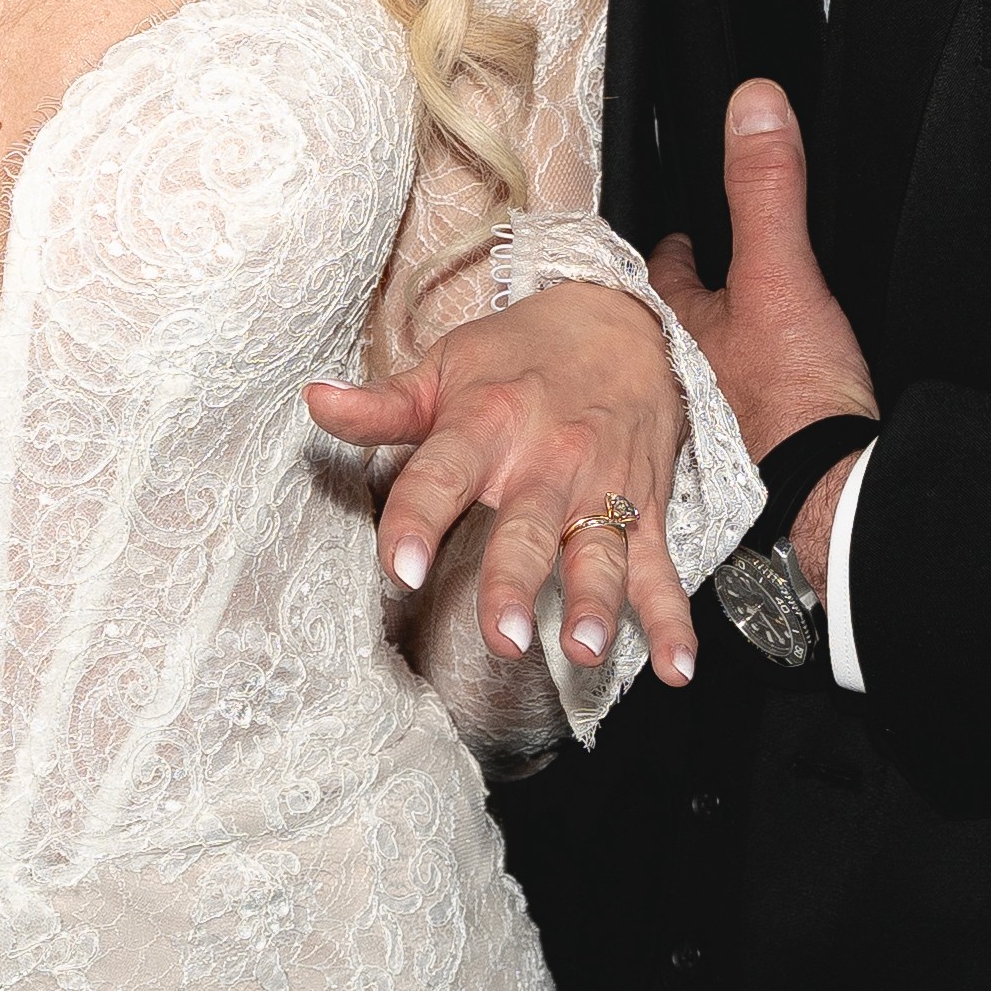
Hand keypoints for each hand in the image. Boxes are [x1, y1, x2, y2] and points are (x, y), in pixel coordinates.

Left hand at [304, 277, 699, 687]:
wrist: (623, 322)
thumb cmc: (519, 356)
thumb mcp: (446, 368)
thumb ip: (382, 405)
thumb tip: (314, 401)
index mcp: (487, 424)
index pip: (442, 475)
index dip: (417, 520)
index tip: (399, 569)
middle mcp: (547, 460)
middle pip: (528, 528)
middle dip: (515, 582)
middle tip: (502, 637)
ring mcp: (602, 489)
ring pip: (599, 553)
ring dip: (596, 603)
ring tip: (584, 651)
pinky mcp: (644, 511)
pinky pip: (659, 571)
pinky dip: (673, 621)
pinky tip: (677, 668)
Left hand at [644, 77, 880, 501]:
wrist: (833, 489)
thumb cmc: (793, 399)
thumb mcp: (780, 274)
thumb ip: (766, 189)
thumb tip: (752, 104)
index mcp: (677, 329)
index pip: (666, 271)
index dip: (678, 245)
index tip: (683, 231)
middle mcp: (686, 374)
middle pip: (685, 321)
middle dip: (695, 299)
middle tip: (704, 275)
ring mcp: (719, 413)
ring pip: (714, 363)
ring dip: (724, 346)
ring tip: (737, 329)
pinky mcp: (761, 443)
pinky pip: (752, 398)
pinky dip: (761, 385)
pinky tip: (782, 385)